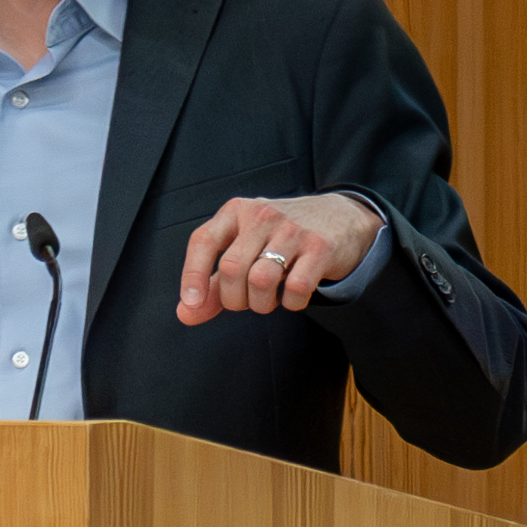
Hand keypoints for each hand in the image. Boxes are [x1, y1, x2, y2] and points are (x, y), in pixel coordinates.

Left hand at [173, 191, 382, 326]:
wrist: (341, 216)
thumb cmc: (282, 237)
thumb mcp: (245, 249)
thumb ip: (213, 283)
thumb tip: (186, 314)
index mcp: (236, 212)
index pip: (203, 241)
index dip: (192, 275)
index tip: (192, 304)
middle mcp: (262, 216)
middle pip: (231, 269)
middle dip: (234, 299)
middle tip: (246, 301)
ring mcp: (292, 230)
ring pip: (261, 280)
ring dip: (261, 304)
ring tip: (269, 299)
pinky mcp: (320, 247)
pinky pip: (296, 288)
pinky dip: (291, 303)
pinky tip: (294, 296)